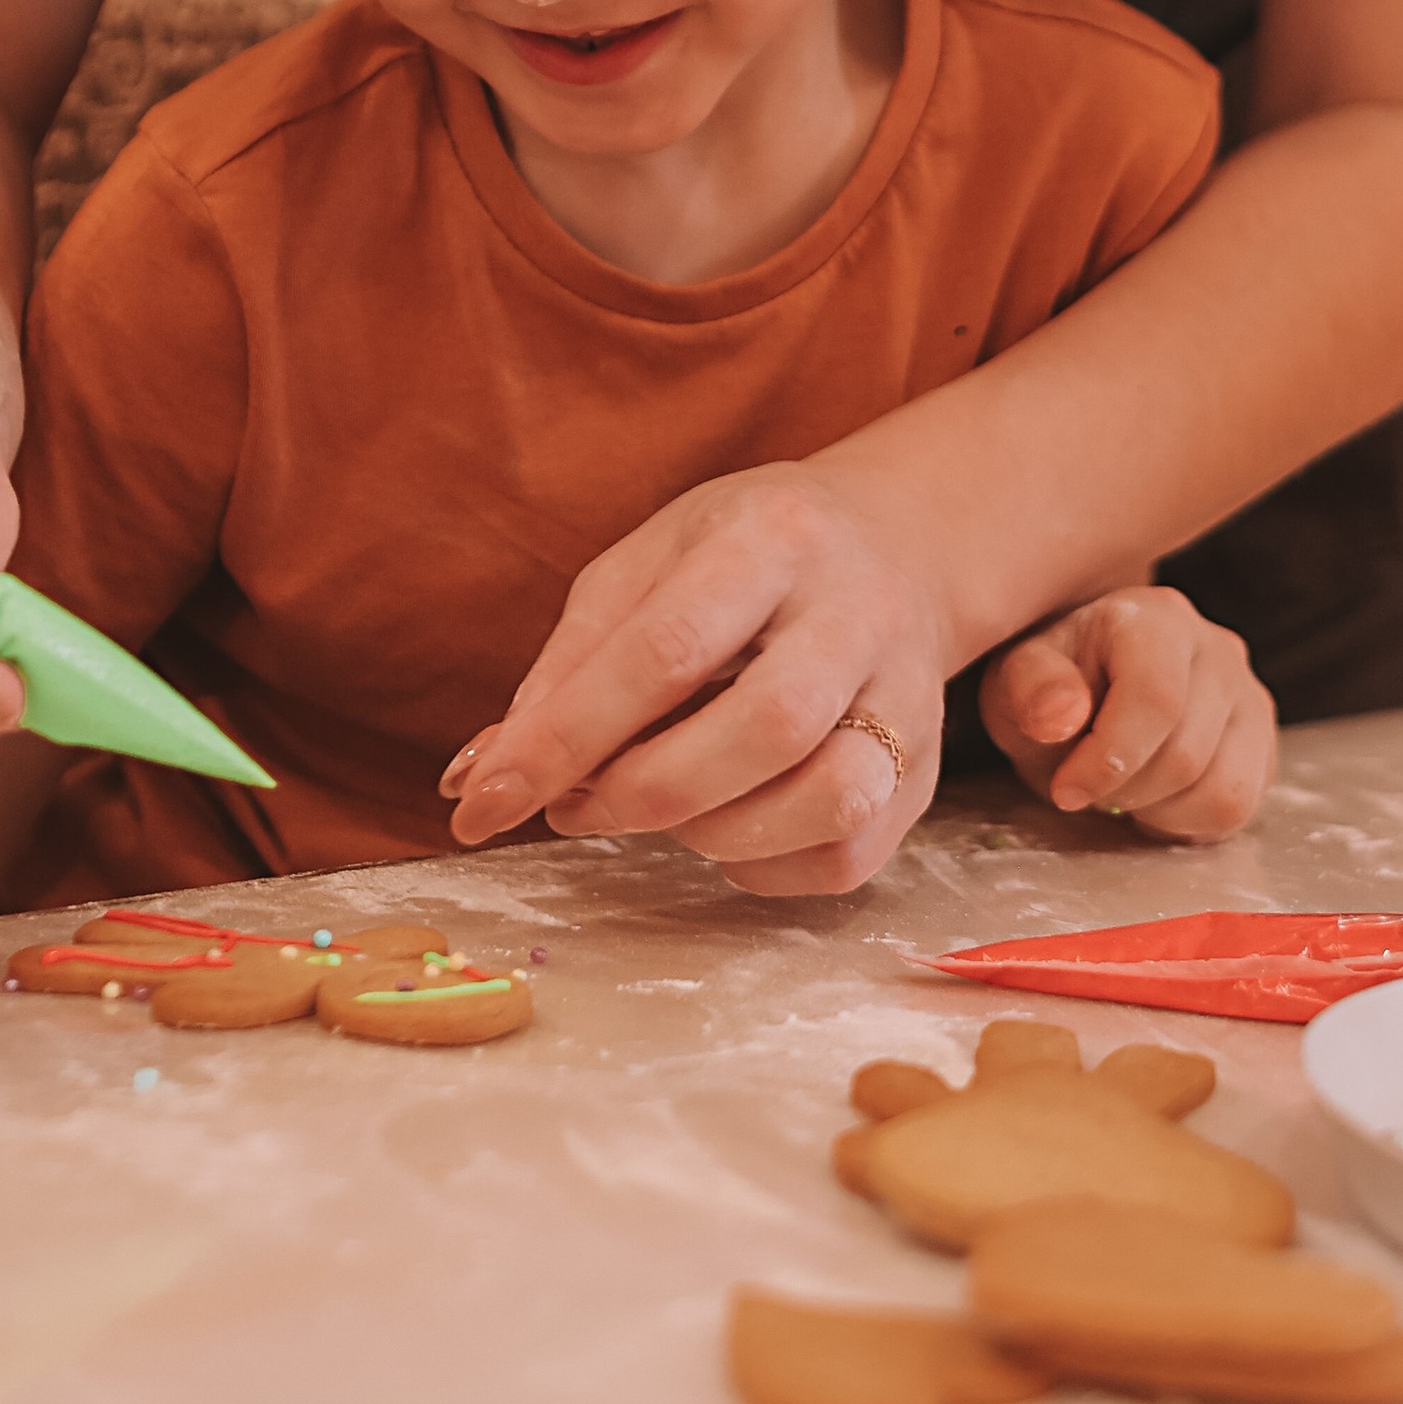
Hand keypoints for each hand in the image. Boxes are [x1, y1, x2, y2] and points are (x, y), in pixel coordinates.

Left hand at [442, 464, 948, 896]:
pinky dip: (761, 866)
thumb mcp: (646, 564)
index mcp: (773, 537)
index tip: (481, 801)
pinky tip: (724, 826)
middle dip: (642, 792)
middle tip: (574, 808)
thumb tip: (477, 778)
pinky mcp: (925, 772)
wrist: (896, 546)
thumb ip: (567, 664)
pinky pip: (845, 855)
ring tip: (656, 808)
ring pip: (828, 800)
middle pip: (764, 728)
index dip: (563, 737)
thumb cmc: (742, 557)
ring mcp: (907, 697)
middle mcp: (857, 612)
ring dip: (711, 834)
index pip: (665, 648)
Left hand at [979, 588, 1276, 838]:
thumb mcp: (1017, 680)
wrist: (1085, 688)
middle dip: (1126, 791)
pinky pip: (1241, 806)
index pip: (1156, 699)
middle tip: (1089, 787)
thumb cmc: (1050, 683)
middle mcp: (1215, 647)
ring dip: (1159, 812)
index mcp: (1153, 618)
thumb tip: (1062, 717)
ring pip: (1223, 790)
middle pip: (1187, 754)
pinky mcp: (1261, 740)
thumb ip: (1033, 690)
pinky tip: (1155, 799)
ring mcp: (1248, 694)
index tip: (1065, 790)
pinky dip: (1190, 823)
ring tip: (1123, 789)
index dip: (1109, 761)